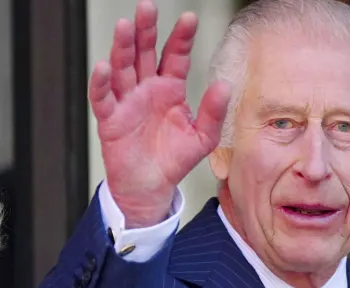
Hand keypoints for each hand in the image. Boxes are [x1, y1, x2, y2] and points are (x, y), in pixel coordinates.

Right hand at [89, 1, 230, 227]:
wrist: (152, 185)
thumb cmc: (175, 159)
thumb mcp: (203, 136)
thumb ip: (213, 112)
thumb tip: (225, 86)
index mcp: (170, 88)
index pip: (174, 56)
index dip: (180, 37)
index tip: (189, 18)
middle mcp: (146, 88)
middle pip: (143, 52)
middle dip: (145, 29)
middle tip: (147, 6)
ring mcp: (127, 101)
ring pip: (122, 67)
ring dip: (122, 47)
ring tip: (126, 26)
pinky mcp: (111, 118)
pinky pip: (103, 98)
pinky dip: (102, 83)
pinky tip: (103, 67)